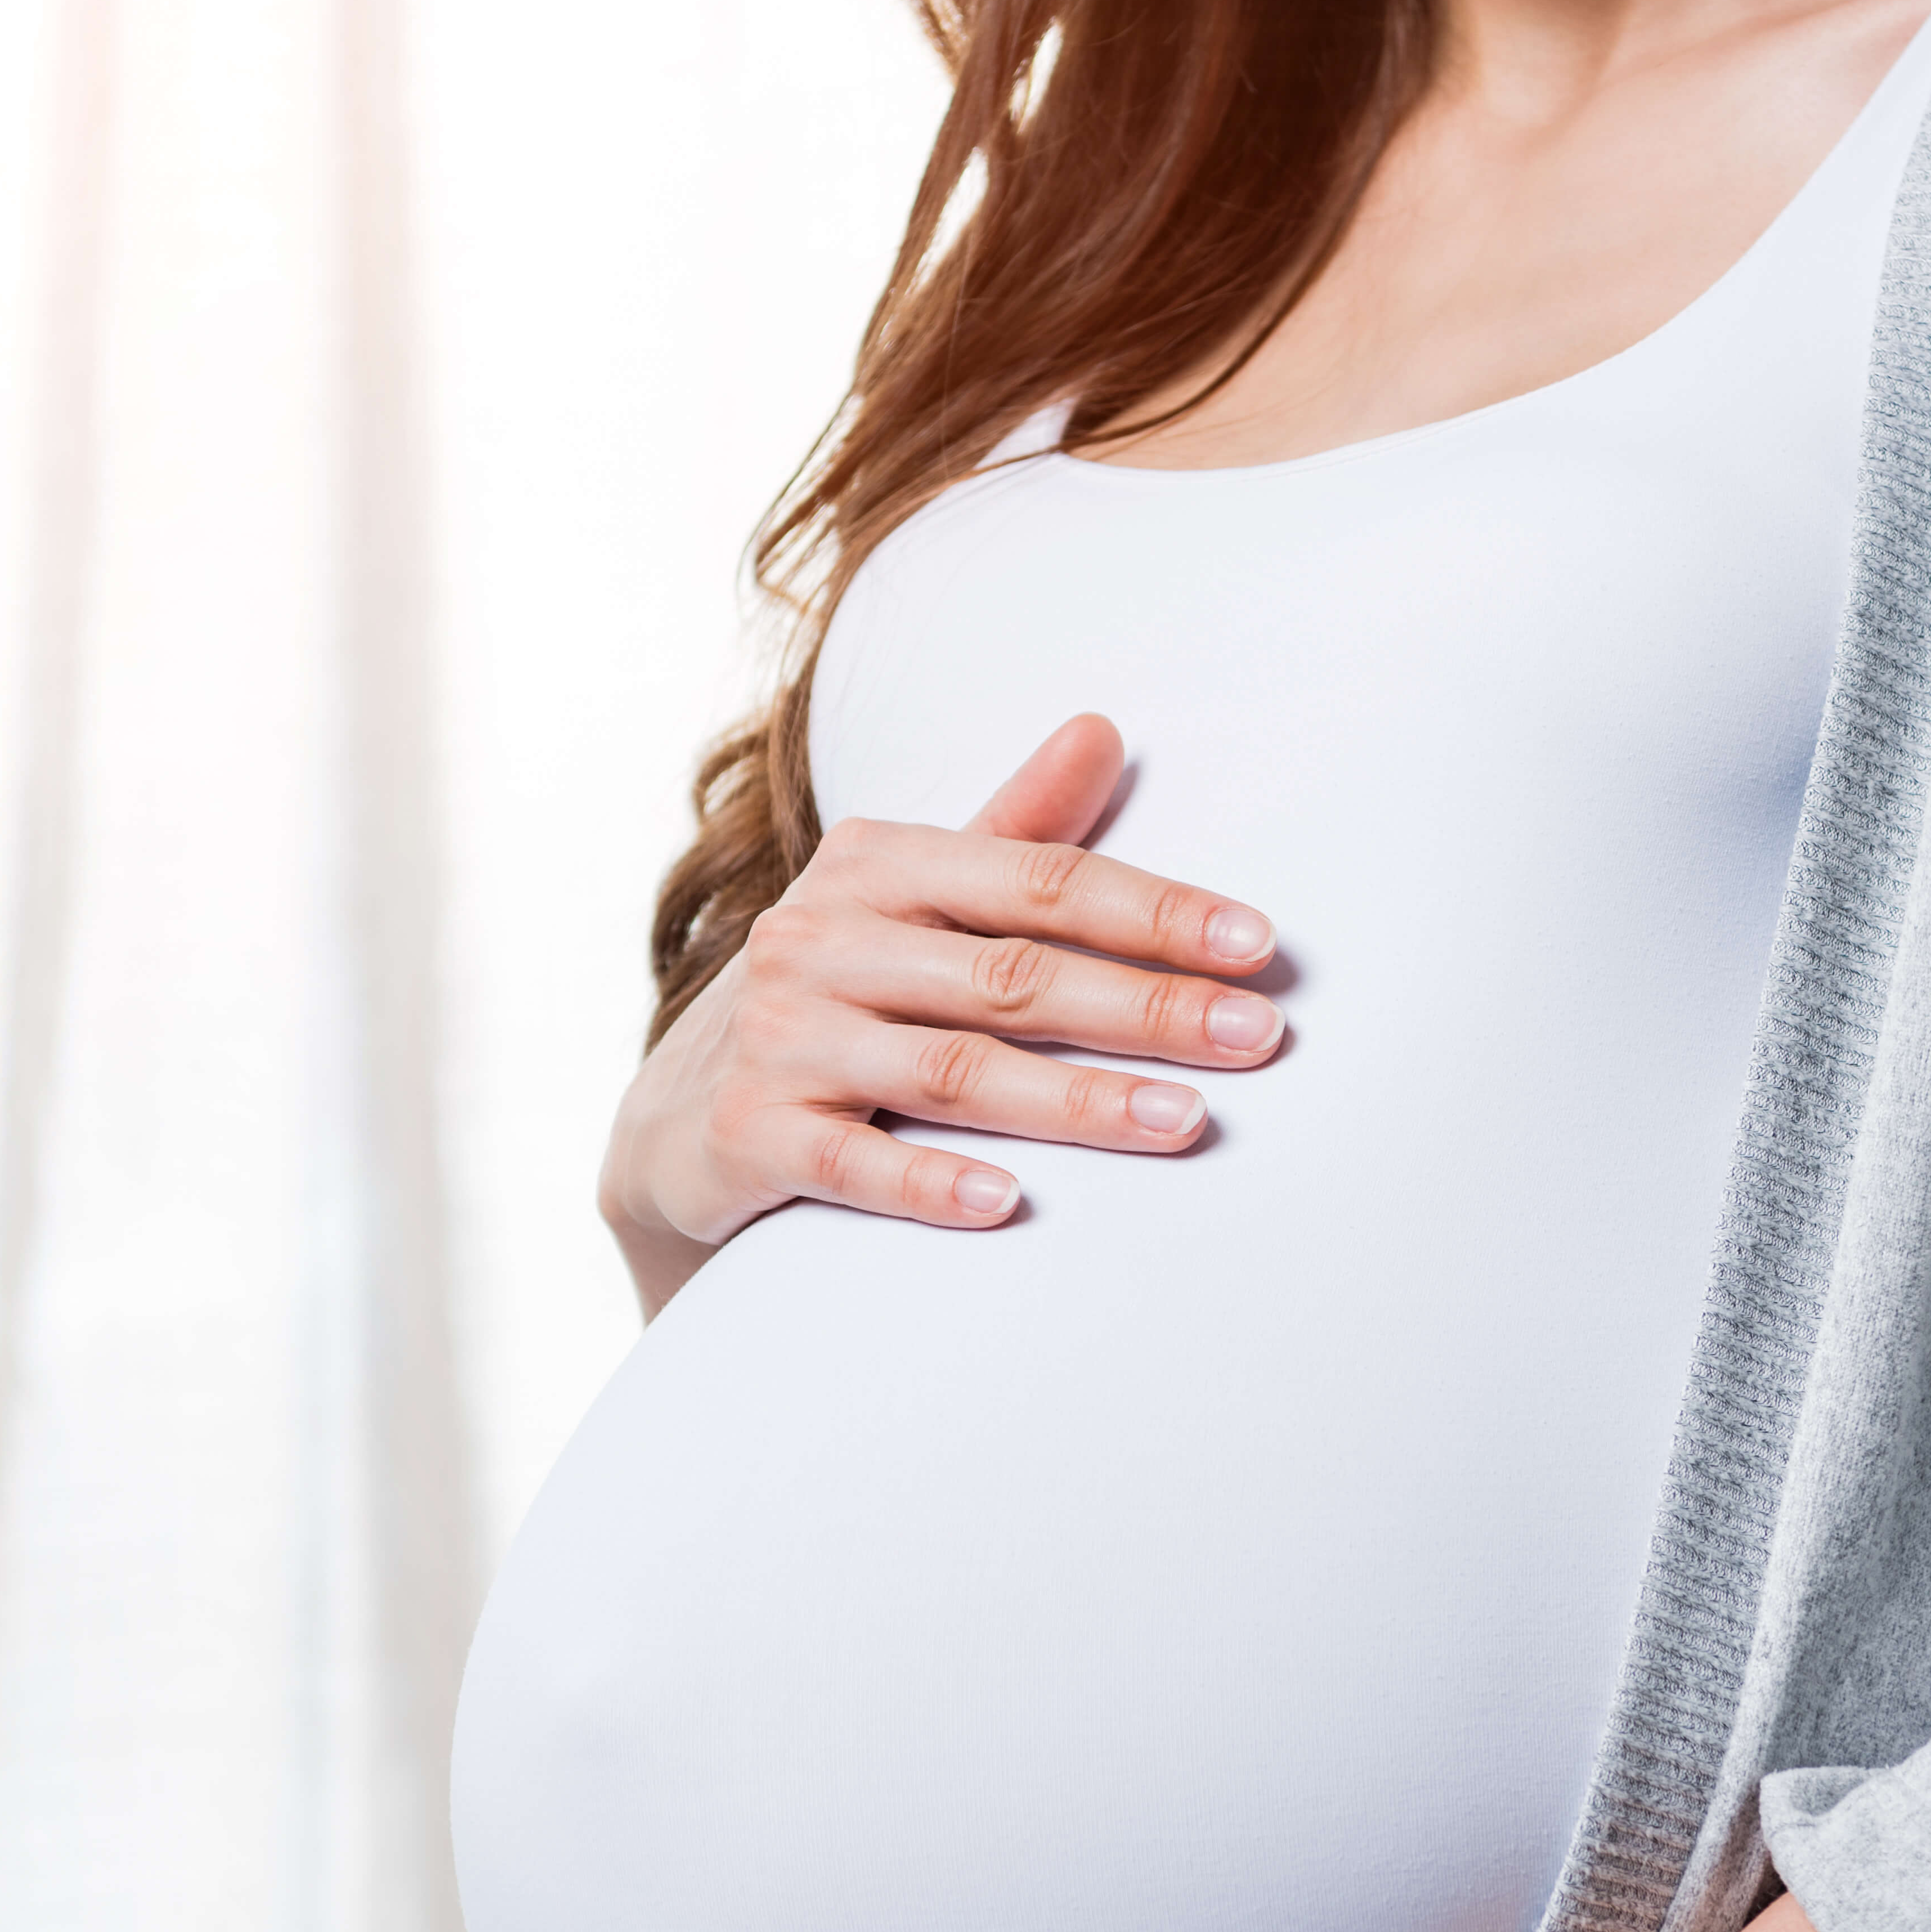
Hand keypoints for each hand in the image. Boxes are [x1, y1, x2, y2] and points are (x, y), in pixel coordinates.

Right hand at [597, 713, 1284, 1315]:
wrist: (673, 1117)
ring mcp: (781, 1040)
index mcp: (875, 865)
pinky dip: (931, 1183)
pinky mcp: (748, 1136)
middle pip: (1013, 977)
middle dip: (1144, 1007)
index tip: (1258, 944)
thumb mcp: (907, 898)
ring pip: (951, 1071)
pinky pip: (852, 1164)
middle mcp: (820, 940)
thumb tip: (1103, 729)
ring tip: (1185, 1121)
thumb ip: (1014, 831)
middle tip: (1256, 1037)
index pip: (1041, 881)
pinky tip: (1013, 1202)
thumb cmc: (832, 994)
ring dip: (1077, 1102)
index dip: (1154, 910)